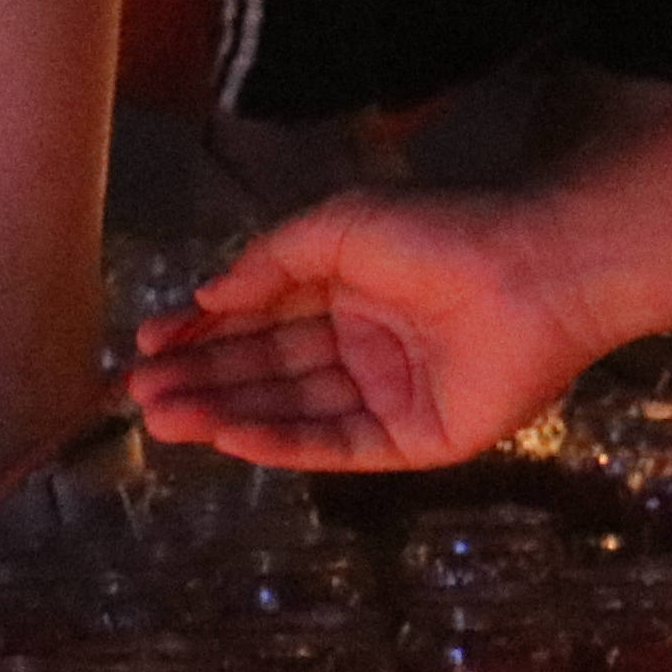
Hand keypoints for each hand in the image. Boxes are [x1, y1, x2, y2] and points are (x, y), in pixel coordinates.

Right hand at [125, 185, 611, 469]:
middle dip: (203, 380)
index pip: (263, 320)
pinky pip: (339, 445)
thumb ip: (271, 262)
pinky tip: (229, 435)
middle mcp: (368, 345)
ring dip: (227, 414)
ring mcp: (392, 395)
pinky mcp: (418, 439)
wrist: (534, 272)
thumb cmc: (442, 233)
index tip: (147, 347)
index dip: (205, 335)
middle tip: (137, 394)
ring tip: (162, 417)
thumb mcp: (338, 227)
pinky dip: (282, 442)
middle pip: (270, 371)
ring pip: (294, 410)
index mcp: (353, 290)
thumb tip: (209, 294)